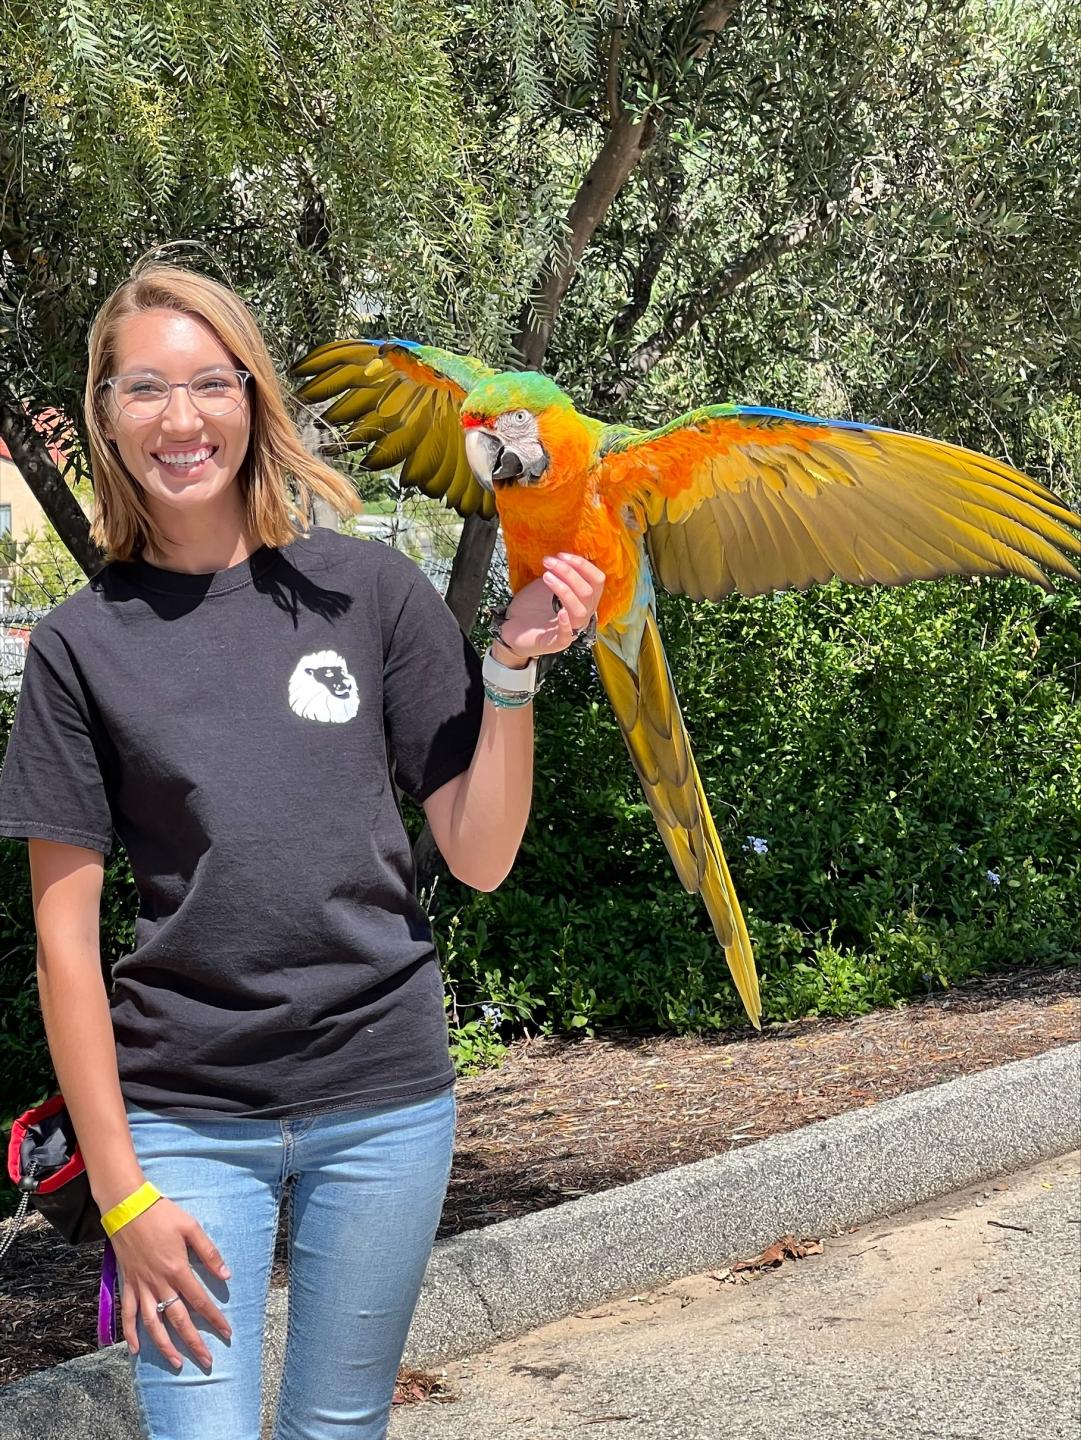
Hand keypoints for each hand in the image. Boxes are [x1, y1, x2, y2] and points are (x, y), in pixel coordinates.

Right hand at [114, 1196, 232, 1371]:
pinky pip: (128, 1314)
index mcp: (177, 1270)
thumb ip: (208, 1253)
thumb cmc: (162, 1214)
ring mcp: (141, 1286)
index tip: (227, 1333)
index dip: (215, 1318)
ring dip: (164, 1346)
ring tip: (177, 1362)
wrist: (128, 1208)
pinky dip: (131, 1333)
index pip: (200, 1301)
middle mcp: (159, 1283)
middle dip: (194, 1343)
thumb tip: (226, 1275)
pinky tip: (136, 1349)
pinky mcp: (127, 1285)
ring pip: (153, 1324)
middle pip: (179, 1320)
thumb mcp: (191, 1227)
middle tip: (207, 1361)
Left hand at [498, 553, 604, 657]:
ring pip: (579, 611)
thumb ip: (560, 572)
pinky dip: (565, 624)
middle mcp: (582, 614)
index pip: (597, 581)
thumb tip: (563, 554)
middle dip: (569, 573)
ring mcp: (571, 630)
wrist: (513, 627)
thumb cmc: (533, 605)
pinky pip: (566, 636)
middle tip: (549, 562)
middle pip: (588, 593)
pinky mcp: (556, 643)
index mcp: (583, 599)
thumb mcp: (548, 583)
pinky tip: (561, 612)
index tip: (562, 555)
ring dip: (564, 590)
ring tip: (546, 576)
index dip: (583, 565)